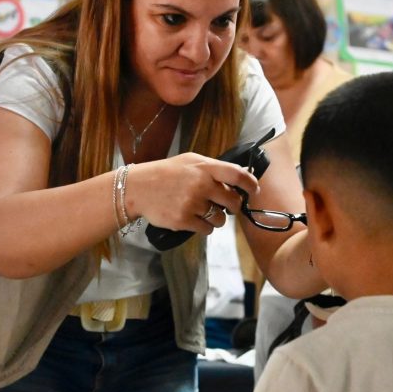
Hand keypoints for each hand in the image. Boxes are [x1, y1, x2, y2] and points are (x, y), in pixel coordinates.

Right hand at [128, 153, 259, 234]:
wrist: (138, 188)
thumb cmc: (166, 173)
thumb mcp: (190, 161)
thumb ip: (212, 168)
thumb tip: (237, 178)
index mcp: (205, 167)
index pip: (238, 175)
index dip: (251, 184)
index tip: (254, 190)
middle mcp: (201, 185)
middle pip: (233, 202)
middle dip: (233, 206)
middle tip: (227, 206)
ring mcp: (192, 204)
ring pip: (221, 219)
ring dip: (217, 218)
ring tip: (204, 212)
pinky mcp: (184, 220)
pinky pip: (207, 229)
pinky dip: (204, 227)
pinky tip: (194, 219)